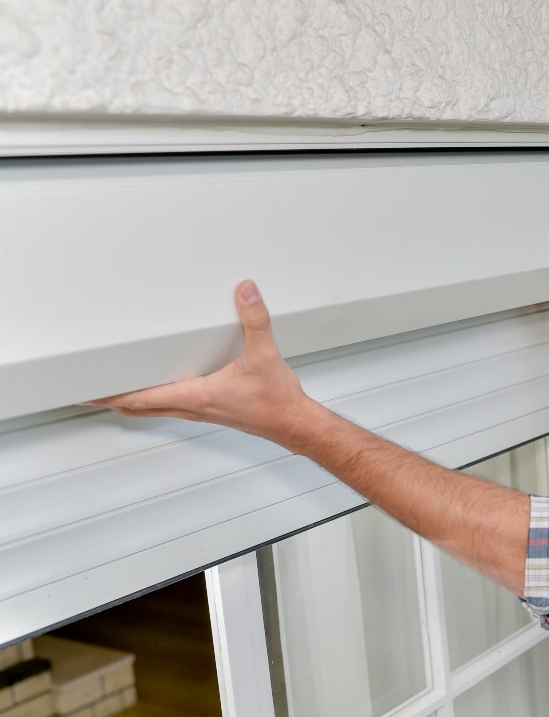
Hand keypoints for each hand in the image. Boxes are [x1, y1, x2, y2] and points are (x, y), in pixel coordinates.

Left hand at [93, 281, 314, 445]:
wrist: (294, 423)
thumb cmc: (277, 402)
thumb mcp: (265, 354)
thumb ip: (254, 320)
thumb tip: (245, 293)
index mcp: (196, 395)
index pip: (140, 397)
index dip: (109, 393)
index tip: (87, 391)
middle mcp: (192, 407)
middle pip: (139, 407)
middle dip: (112, 398)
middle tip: (90, 388)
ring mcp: (200, 411)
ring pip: (154, 409)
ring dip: (132, 399)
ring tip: (116, 386)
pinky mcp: (210, 410)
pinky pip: (172, 406)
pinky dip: (155, 397)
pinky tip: (162, 385)